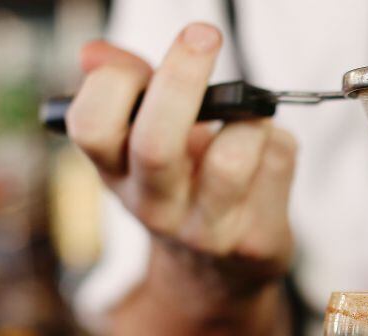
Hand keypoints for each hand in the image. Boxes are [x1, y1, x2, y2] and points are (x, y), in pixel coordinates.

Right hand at [66, 23, 294, 275]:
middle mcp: (154, 207)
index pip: (90, 127)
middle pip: (156, 143)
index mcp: (116, 172)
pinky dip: (276, 140)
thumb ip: (128, 87)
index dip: (113, 84)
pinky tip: (266, 151)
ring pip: (231, 160)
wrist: (220, 268)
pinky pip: (276, 163)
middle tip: (203, 35)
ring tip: (249, 115)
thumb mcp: (144, 138)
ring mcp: (206, 229)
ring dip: (248, 118)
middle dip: (181, 80)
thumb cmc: (183, 183)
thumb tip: (95, 54)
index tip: (143, 61)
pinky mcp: (255, 238)